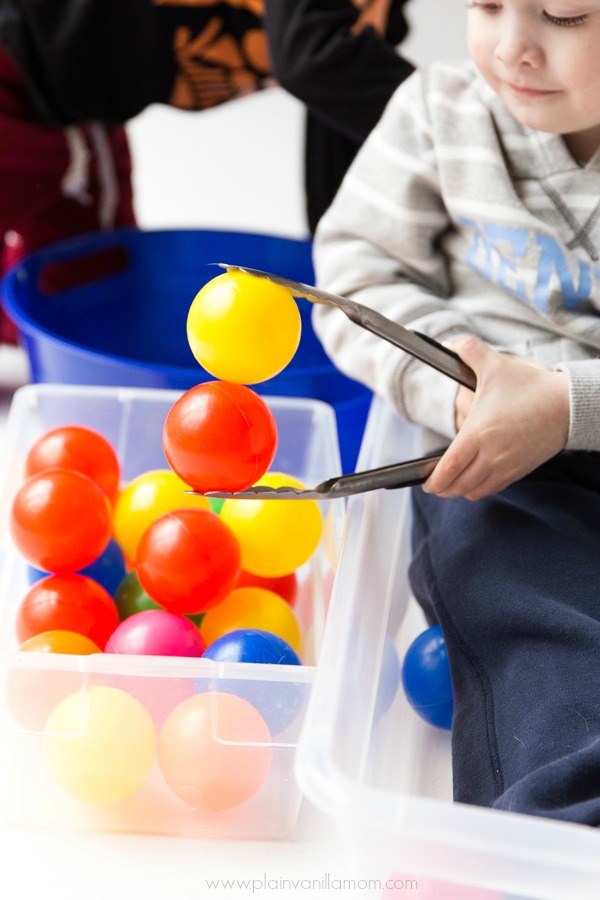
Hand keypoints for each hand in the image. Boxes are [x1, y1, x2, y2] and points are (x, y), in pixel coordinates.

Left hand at [423, 336, 569, 499]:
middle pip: (459, 486)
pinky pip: (493, 488)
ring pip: (475, 491)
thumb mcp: (497, 364)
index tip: (425, 482)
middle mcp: (491, 455)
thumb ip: (469, 351)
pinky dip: (479, 488)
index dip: (434, 480)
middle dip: (442, 488)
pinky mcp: (520, 470)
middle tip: (433, 484)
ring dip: (460, 490)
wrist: (569, 405)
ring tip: (451, 482)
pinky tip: (474, 478)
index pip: (449, 469)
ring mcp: (507, 466)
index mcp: (479, 434)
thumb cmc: (532, 386)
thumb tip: (450, 343)